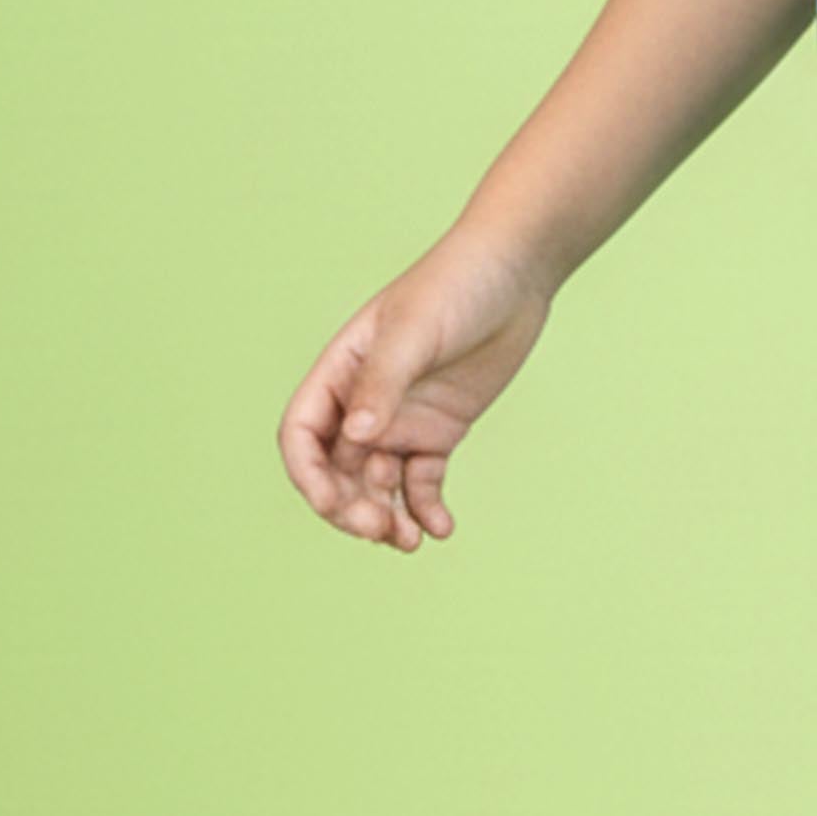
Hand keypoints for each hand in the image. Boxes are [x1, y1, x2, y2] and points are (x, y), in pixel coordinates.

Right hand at [278, 224, 554, 549]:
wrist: (514, 273)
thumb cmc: (455, 287)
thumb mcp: (415, 331)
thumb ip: (384, 383)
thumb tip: (356, 437)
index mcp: (339, 373)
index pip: (302, 435)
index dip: (309, 475)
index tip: (334, 504)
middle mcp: (362, 403)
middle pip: (337, 472)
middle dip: (350, 507)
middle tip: (381, 530)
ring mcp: (401, 420)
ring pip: (378, 486)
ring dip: (386, 517)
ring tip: (411, 541)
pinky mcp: (439, 432)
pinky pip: (422, 483)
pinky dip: (426, 509)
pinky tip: (441, 528)